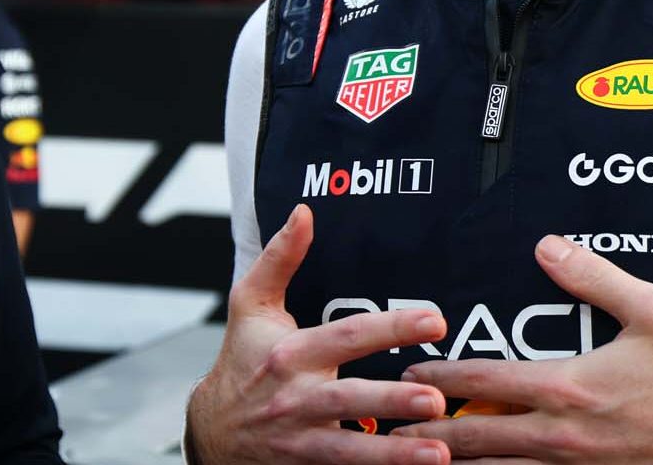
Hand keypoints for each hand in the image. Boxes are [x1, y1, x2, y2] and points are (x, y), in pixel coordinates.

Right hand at [187, 205, 453, 464]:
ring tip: (440, 453)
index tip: (435, 320)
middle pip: (349, 399)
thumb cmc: (240, 360)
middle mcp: (295, 399)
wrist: (212, 430)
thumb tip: (304, 212)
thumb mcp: (250, 304)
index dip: (389, 328)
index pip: (346, 337)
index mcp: (290, 354)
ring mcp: (301, 440)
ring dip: (396, 455)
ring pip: (350, 451)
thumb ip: (280, 258)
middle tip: (435, 399)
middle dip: (392, 400)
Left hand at [395, 235, 652, 464]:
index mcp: (570, 389)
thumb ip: (593, 277)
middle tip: (391, 428)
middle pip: (476, 440)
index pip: (483, 384)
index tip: (407, 375)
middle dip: (428, 433)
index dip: (438, 379)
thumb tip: (547, 247)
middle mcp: (565, 438)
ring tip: (424, 461)